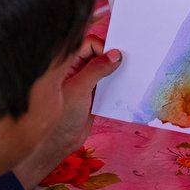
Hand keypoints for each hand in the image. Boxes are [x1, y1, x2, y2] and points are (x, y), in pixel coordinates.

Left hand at [16, 36, 120, 188]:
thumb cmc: (61, 116)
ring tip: (131, 74)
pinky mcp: (92, 96)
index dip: (102, 48)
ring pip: (104, 71)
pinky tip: (127, 87)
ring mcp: (84, 84)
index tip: (117, 56)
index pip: (88, 45)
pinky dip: (116, 85)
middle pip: (98, 56)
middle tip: (129, 61)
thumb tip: (115, 54)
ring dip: (116, 72)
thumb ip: (96, 69)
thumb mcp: (79, 89)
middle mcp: (75, 71)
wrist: (58, 144)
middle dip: (112, 58)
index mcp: (67, 64)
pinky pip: (106, 85)